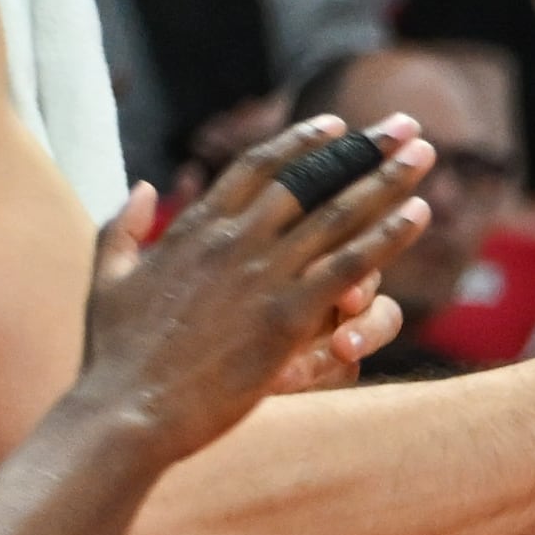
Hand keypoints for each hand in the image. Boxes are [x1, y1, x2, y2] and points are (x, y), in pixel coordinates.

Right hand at [75, 119, 431, 462]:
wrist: (126, 410)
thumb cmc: (114, 355)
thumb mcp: (108, 278)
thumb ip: (125, 227)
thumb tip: (145, 186)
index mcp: (194, 227)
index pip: (259, 166)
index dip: (302, 141)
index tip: (337, 124)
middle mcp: (234, 240)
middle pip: (312, 178)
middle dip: (364, 148)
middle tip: (406, 126)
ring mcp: (263, 276)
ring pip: (338, 213)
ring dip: (388, 180)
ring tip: (426, 154)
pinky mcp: (286, 318)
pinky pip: (348, 266)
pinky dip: (387, 237)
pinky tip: (420, 215)